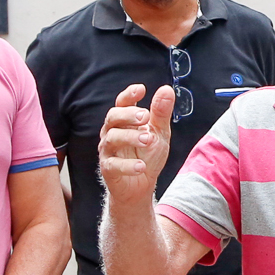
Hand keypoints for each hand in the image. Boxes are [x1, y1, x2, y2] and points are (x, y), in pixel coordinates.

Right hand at [99, 84, 176, 200]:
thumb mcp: (159, 133)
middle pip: (112, 117)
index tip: (141, 89)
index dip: (129, 95)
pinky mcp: (108, 169)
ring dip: (130, 137)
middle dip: (128, 115)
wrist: (142, 185)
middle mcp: (112, 132)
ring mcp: (108, 150)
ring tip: (147, 140)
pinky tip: (141, 166)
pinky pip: (113, 165)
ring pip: (112, 138)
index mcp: (124, 121)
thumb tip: (166, 90)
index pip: (122, 103)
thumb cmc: (147, 155)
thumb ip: (161, 113)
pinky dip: (128, 166)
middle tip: (146, 116)